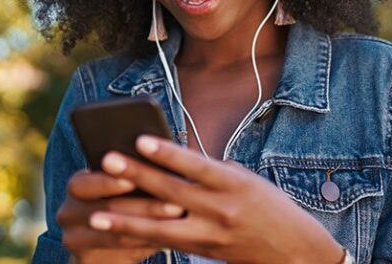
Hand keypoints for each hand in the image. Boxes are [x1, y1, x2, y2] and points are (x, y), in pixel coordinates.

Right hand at [57, 169, 186, 263]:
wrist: (106, 246)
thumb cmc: (127, 202)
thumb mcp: (125, 187)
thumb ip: (137, 174)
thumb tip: (169, 161)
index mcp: (77, 186)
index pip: (84, 182)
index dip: (108, 182)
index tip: (133, 179)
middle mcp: (68, 212)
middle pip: (105, 210)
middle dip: (144, 207)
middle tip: (175, 203)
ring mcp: (74, 240)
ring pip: (117, 234)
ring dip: (151, 226)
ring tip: (178, 219)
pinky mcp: (86, 261)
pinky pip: (121, 253)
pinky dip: (147, 244)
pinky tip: (171, 238)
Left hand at [87, 135, 344, 263]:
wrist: (294, 251)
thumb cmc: (269, 206)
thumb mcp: (246, 180)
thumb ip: (211, 172)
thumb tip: (171, 160)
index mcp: (235, 183)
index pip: (196, 165)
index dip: (168, 153)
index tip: (141, 139)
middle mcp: (222, 209)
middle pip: (172, 193)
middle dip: (137, 177)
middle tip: (106, 161)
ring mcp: (212, 234)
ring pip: (161, 228)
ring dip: (126, 220)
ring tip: (97, 214)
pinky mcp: (205, 252)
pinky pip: (168, 243)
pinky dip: (142, 236)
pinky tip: (119, 232)